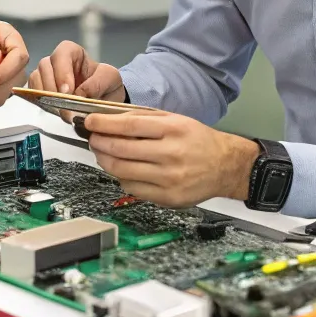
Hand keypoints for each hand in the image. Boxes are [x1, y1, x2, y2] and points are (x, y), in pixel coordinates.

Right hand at [28, 40, 125, 103]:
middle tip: (63, 105)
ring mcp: (46, 75)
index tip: (68, 91)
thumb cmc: (107, 84)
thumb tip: (78, 94)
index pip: (62, 54)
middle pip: (45, 66)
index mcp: (73, 52)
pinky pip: (33, 92)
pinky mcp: (42, 90)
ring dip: (45, 95)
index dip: (62, 71)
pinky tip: (52, 109)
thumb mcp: (110, 79)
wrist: (105, 99)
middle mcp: (56, 61)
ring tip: (59, 109)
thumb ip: (97, 84)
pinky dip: (40, 101)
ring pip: (36, 78)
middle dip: (52, 87)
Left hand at [84, 109, 259, 207]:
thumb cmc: (199, 140)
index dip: (104, 124)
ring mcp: (169, 179)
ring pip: (123, 171)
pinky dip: (121, 178)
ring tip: (102, 153)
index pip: (129, 125)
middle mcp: (171, 154)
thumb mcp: (175, 119)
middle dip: (100, 142)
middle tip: (92, 138)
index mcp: (173, 130)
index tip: (90, 122)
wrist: (225, 166)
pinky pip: (133, 189)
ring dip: (105, 160)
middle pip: (122, 149)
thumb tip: (111, 118)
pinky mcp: (168, 198)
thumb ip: (144, 118)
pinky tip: (121, 169)